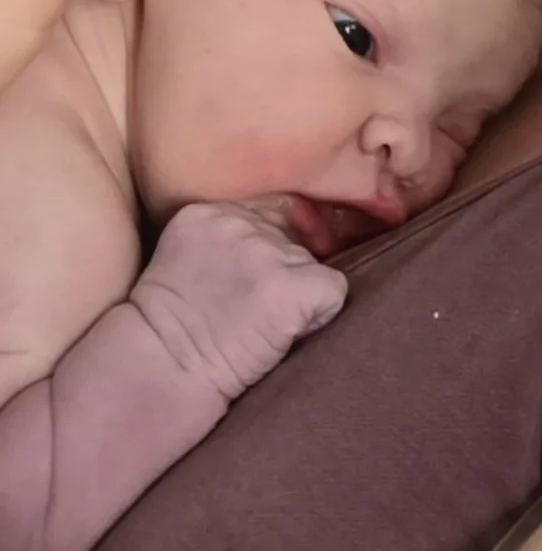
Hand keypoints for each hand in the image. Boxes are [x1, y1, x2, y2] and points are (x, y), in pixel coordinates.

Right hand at [131, 201, 348, 399]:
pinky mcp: (293, 286)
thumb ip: (227, 240)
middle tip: (244, 314)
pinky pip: (333, 292)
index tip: (240, 290)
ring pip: (313, 265)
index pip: (267, 215)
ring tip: (256, 328)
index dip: (263, 258)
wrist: (156, 380)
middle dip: (280, 275)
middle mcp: (240, 221)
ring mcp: (268, 252)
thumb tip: (281, 237)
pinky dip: (318, 317)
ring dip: (296, 296)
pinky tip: (281, 336)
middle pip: (292, 239)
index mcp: (208, 212)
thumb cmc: (169, 336)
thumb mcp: (184, 264)